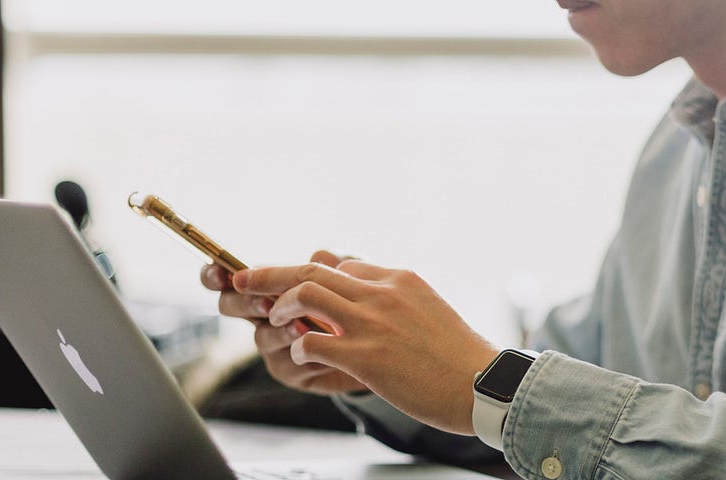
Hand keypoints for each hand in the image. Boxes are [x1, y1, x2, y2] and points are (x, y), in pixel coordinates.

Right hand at [201, 250, 366, 394]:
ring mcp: (274, 344)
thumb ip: (335, 263)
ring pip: (261, 337)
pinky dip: (305, 355)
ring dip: (279, 331)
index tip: (220, 272)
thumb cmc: (361, 303)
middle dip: (244, 303)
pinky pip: (286, 364)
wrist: (381, 346)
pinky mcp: (291, 370)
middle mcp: (264, 314)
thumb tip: (319, 255)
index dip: (215, 273)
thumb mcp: (354, 276)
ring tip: (302, 327)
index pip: (229, 277)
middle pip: (231, 306)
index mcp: (270, 286)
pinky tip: (326, 350)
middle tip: (267, 303)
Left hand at [234, 260, 500, 434]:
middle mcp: (383, 293)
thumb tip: (368, 300)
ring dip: (281, 308)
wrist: (482, 385)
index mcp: (399, 279)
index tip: (293, 287)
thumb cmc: (460, 358)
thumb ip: (396, 300)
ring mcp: (373, 323)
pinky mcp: (366, 357)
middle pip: (313, 268)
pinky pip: (313, 341)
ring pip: (305, 295)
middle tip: (243, 278)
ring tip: (277, 322)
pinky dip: (299, 348)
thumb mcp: (429, 310)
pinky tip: (304, 357)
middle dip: (270, 272)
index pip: (342, 264)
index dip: (311, 275)